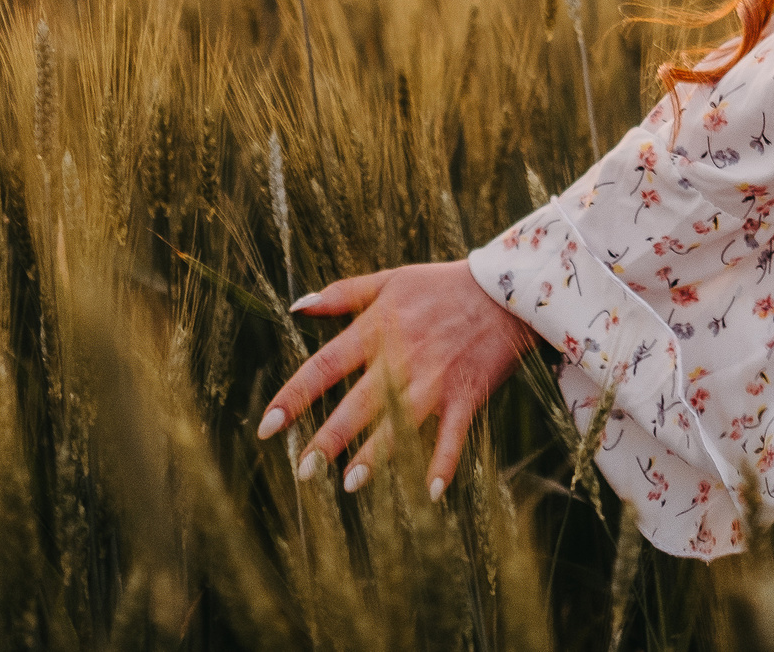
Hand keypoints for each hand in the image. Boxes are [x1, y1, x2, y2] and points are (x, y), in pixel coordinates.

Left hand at [254, 259, 536, 499]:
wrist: (507, 290)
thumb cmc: (441, 284)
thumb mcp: (389, 279)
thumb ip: (341, 293)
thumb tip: (295, 306)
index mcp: (377, 329)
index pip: (324, 366)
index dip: (294, 396)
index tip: (267, 426)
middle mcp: (402, 357)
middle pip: (358, 402)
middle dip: (330, 438)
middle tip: (303, 471)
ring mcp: (436, 379)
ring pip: (400, 422)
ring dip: (377, 454)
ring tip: (349, 485)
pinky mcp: (467, 394)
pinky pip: (454, 435)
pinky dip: (444, 462)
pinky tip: (431, 493)